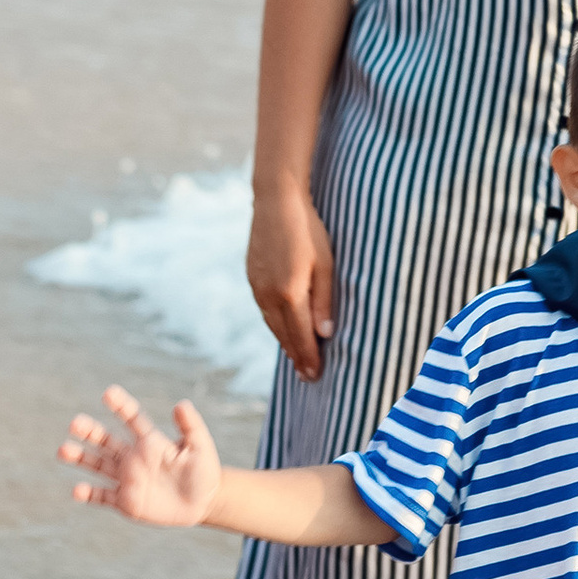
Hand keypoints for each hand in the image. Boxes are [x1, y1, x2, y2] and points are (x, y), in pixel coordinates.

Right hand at [61, 385, 221, 526]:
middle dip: (90, 432)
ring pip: (98, 465)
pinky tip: (77, 490)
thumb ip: (190, 426)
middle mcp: (133, 457)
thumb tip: (181, 404)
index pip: (132, 419)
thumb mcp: (201, 446)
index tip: (109, 393)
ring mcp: (127, 479)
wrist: (203, 502)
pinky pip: (103, 496)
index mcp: (150, 441)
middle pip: (106, 441)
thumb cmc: (204, 471)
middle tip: (75, 423)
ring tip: (63, 450)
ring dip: (81, 458)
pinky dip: (89, 494)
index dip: (121, 406)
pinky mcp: (126, 501)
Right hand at [248, 175, 336, 379]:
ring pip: (272, 324)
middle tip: (307, 376)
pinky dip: (275, 324)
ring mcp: (256, 287)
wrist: (275, 202)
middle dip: (296, 356)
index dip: (308, 358)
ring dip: (285, 342)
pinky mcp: (252, 277)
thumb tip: (325, 336)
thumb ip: (324, 302)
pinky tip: (284, 328)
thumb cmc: (309, 230)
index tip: (315, 376)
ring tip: (297, 358)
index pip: (300, 336)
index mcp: (289, 293)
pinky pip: (264, 309)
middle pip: (283, 335)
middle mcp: (268, 295)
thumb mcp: (326, 265)